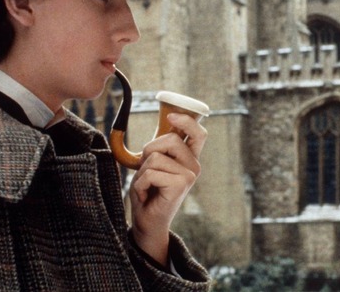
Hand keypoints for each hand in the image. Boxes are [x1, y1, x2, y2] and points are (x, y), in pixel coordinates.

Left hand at [128, 112, 206, 264]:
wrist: (147, 222)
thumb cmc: (148, 191)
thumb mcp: (152, 164)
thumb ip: (158, 147)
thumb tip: (156, 126)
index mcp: (189, 158)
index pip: (199, 133)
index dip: (187, 121)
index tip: (172, 117)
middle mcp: (193, 165)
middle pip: (171, 140)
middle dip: (150, 149)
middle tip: (146, 168)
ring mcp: (189, 175)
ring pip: (156, 157)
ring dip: (142, 171)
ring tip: (147, 185)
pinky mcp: (180, 185)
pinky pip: (151, 172)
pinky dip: (140, 183)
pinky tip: (145, 194)